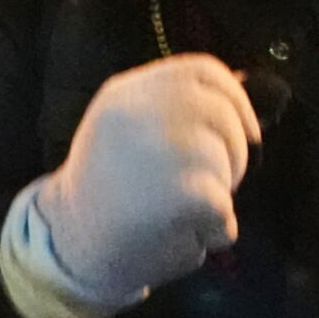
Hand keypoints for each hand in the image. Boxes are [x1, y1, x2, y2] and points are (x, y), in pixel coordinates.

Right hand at [0, 54, 256, 317]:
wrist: (71, 247)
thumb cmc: (110, 191)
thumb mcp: (129, 130)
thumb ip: (177, 107)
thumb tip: (248, 90)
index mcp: (127, 92)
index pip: (204, 70)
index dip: (234, 98)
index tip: (242, 129)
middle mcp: (141, 111)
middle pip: (222, 113)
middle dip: (234, 150)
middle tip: (211, 181)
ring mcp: (163, 149)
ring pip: (227, 160)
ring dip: (221, 192)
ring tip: (184, 211)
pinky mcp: (182, 194)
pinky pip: (225, 206)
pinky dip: (218, 229)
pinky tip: (190, 234)